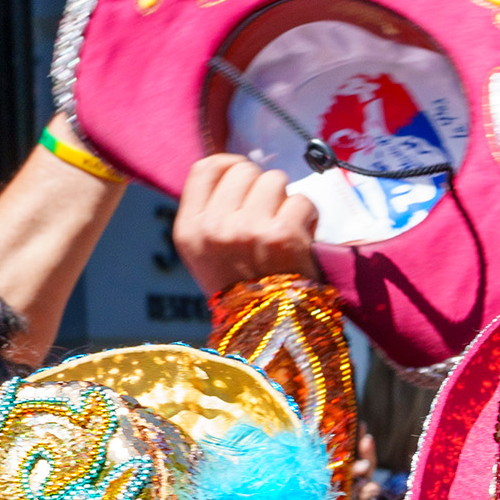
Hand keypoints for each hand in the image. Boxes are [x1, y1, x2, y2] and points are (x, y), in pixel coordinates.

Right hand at [173, 152, 318, 296]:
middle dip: (264, 186)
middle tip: (274, 213)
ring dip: (287, 199)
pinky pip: (301, 201)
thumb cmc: (245, 294)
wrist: (274, 335)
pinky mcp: (283, 237)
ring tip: (289, 226)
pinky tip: (306, 236)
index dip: (230, 165)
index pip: (205, 169)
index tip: (247, 176)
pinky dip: (309, 216)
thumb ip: (213, 216)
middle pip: (244, 171)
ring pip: (274, 180)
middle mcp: (214, 227)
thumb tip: (239, 176)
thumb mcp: (207, 256)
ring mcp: (248, 230)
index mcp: (189, 230)